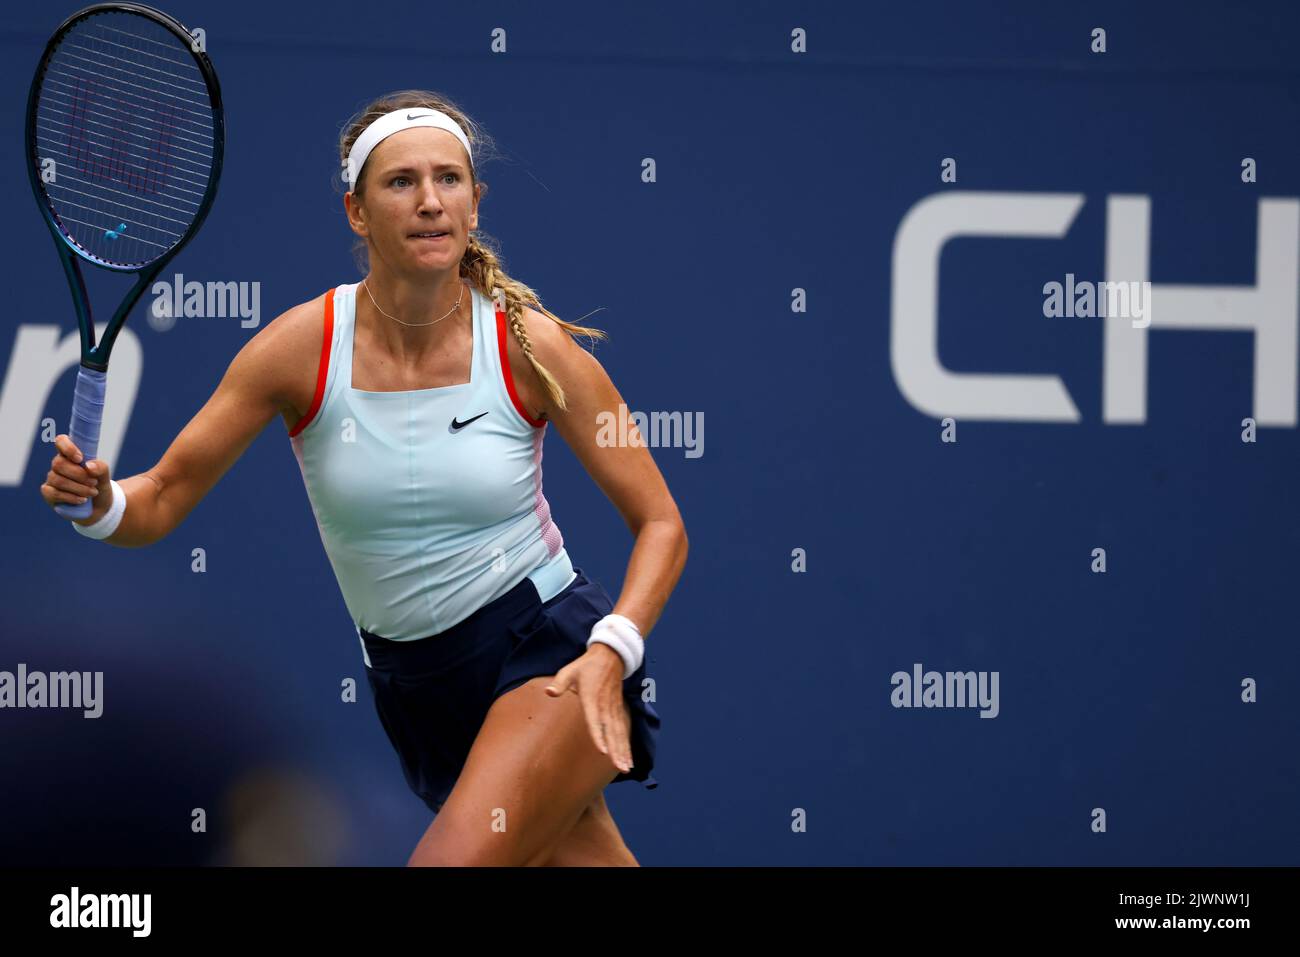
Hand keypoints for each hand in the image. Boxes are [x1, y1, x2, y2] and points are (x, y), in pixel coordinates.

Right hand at [40, 434, 113, 524]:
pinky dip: (71, 497)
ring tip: (92, 492)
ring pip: (58, 480)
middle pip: (59, 464)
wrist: (99, 506)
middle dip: (79, 475)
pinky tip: (82, 500)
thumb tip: (88, 466)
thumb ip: (101, 467)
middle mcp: (59, 465)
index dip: (67, 447)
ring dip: (79, 488)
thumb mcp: (105, 476)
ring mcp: (52, 479)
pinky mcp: (48, 493)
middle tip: (94, 483)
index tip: (80, 458)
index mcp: (71, 454)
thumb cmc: (99, 486)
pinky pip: (54, 493)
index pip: (61, 441)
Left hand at [545, 643, 633, 773]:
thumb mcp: (570, 671)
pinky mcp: (618, 711)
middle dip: (617, 751)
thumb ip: (559, 683)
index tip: (602, 751)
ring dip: (624, 751)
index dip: (599, 736)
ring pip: (620, 734)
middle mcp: (605, 707)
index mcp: (592, 699)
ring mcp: (614, 709)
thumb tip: (548, 692)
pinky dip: (627, 745)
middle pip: (612, 732)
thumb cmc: (587, 666)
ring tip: (627, 768)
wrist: (611, 656)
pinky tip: (628, 760)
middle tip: (621, 767)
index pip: (595, 721)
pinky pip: (624, 731)